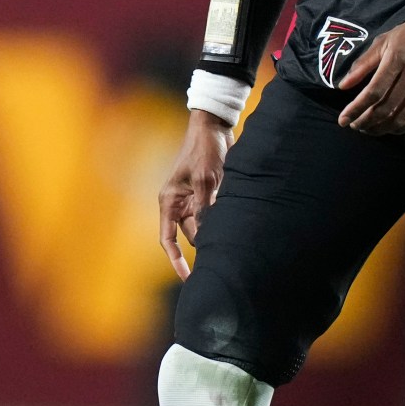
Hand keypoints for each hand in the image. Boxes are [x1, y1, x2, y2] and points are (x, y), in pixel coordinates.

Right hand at [158, 110, 233, 278]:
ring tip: (234, 244)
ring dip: (217, 232)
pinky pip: (214, 216)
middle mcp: (179, 204)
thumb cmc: (203, 149)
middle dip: (205, 246)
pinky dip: (223, 222)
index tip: (187, 278)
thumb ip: (206, 205)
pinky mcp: (208, 196)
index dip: (176, 260)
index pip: (168, 239)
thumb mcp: (205, 178)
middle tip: (223, 262)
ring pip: (205, 227)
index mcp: (170, 201)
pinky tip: (237, 228)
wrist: (215, 127)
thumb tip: (207, 232)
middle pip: (191, 236)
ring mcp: (194, 201)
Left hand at [337, 7, 404, 134]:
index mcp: (398, 59)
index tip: (343, 118)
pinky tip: (387, 127)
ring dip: (380, 128)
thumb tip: (343, 86)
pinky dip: (399, 129)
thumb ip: (363, 64)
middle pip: (386, 108)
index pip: (374, 91)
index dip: (356, 108)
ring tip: (366, 128)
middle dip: (365, 122)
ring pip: (400, 119)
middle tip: (352, 124)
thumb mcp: (385, 41)